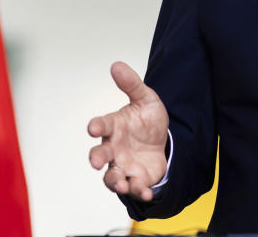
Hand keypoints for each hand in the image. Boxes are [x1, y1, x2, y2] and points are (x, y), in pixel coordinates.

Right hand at [87, 61, 168, 201]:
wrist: (164, 140)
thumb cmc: (147, 120)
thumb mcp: (146, 99)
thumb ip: (132, 84)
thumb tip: (116, 65)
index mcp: (114, 127)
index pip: (102, 125)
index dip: (96, 126)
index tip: (93, 127)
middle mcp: (114, 148)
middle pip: (100, 154)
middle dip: (97, 158)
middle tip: (97, 162)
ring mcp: (123, 165)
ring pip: (112, 177)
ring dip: (115, 181)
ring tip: (123, 183)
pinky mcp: (136, 178)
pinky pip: (134, 187)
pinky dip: (139, 191)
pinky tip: (147, 193)